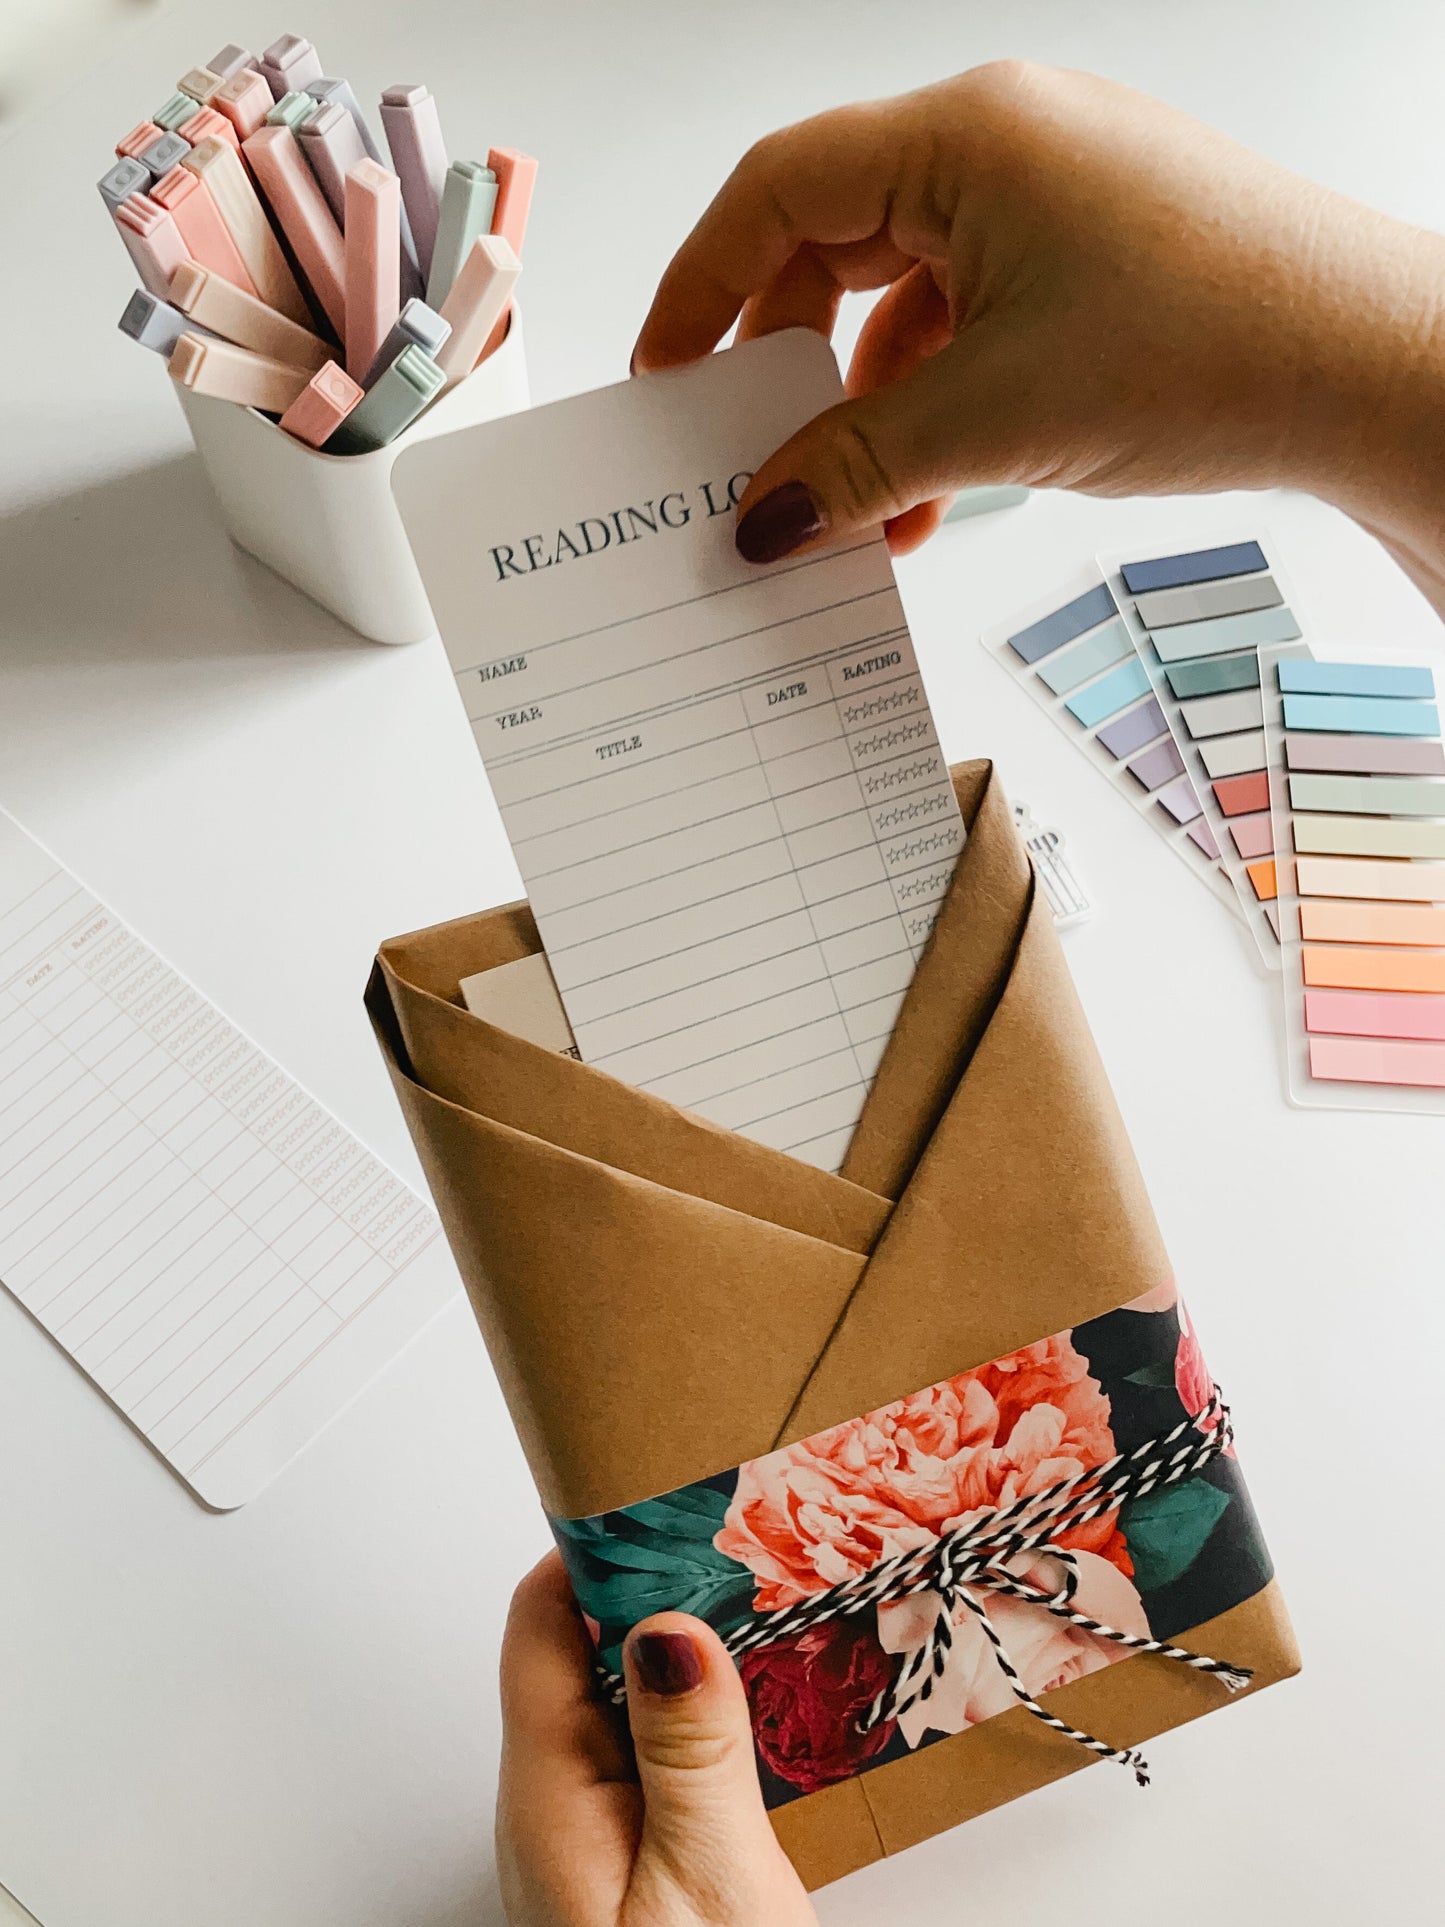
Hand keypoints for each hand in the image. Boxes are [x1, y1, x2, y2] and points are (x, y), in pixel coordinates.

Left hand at [496, 1553, 817, 1926]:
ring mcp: (591, 1835)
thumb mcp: (706, 1878)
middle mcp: (556, 1805)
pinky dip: (704, 1717)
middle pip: (587, 1653)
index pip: (543, 1621)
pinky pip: (655, 1756)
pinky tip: (764, 1711)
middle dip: (662, 1593)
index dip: (599, 1550)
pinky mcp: (633, 1861)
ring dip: (692, 1657)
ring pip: (629, 1704)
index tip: (674, 1506)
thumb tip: (674, 1628)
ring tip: (772, 1613)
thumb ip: (691, 1753)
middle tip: (749, 1551)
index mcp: (549, 1791)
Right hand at [632, 63, 1444, 601]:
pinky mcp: (1088, 258)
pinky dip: (934, 411)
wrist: (1375, 370)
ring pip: (902, 300)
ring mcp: (1050, 200)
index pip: (777, 191)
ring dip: (865, 413)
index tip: (664, 385)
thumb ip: (852, 465)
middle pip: (832, 243)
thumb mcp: (994, 418)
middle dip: (785, 368)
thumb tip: (759, 520)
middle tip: (747, 460)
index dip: (701, 290)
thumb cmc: (1217, 345)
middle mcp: (1002, 145)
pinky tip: (923, 501)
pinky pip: (969, 326)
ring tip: (853, 516)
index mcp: (964, 135)